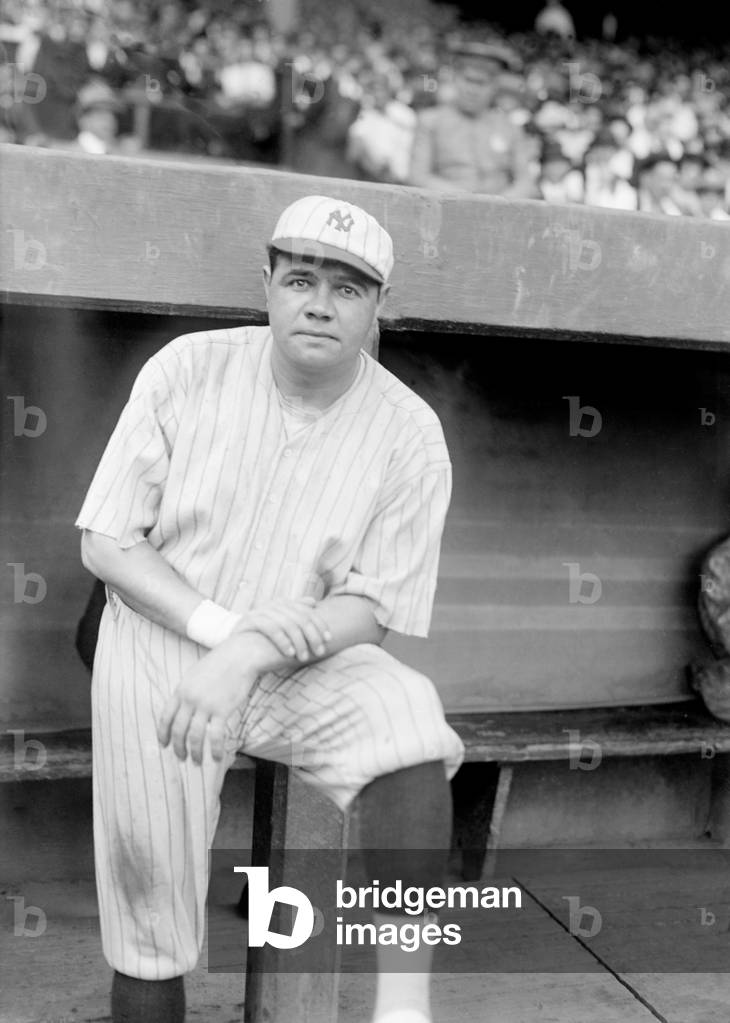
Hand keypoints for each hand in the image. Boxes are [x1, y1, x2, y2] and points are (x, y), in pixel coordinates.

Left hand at [157, 640, 258, 764]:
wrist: (240, 656)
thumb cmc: (220, 665)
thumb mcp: (195, 675)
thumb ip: (187, 692)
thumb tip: (182, 709)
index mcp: (181, 690)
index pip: (165, 717)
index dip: (163, 734)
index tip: (164, 745)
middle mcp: (190, 699)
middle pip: (178, 730)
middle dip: (178, 748)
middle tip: (181, 758)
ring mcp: (206, 705)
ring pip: (195, 737)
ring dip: (195, 753)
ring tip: (197, 762)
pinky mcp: (222, 710)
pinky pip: (216, 736)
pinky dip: (215, 750)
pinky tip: (217, 758)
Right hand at [235, 597, 331, 662]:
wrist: (236, 651)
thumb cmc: (263, 642)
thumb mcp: (282, 629)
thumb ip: (296, 616)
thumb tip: (313, 601)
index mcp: (282, 604)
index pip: (306, 611)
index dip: (319, 624)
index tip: (329, 639)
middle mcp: (271, 605)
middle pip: (299, 617)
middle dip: (312, 635)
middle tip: (320, 651)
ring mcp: (259, 612)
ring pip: (287, 623)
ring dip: (299, 642)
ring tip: (304, 657)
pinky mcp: (249, 621)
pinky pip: (271, 628)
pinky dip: (283, 641)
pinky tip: (290, 654)